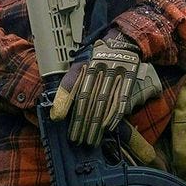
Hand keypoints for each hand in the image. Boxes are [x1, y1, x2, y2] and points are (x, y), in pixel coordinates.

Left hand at [49, 29, 142, 145]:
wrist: (120, 43)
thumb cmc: (95, 62)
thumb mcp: (78, 70)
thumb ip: (66, 91)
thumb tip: (55, 116)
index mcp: (86, 68)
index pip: (79, 95)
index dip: (75, 115)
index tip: (70, 132)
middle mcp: (100, 70)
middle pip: (91, 101)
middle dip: (85, 124)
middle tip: (79, 141)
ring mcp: (116, 74)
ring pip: (105, 102)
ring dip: (98, 124)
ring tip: (92, 140)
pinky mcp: (129, 78)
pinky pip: (122, 100)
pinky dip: (115, 115)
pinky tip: (108, 128)